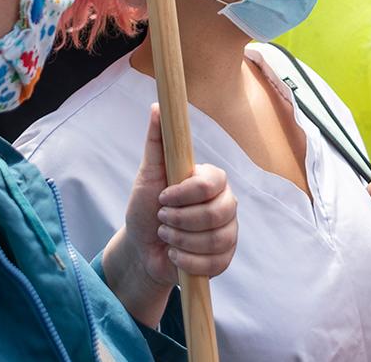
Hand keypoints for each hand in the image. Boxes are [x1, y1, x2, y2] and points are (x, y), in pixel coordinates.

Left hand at [101, 105, 239, 325]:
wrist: (142, 249)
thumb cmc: (146, 208)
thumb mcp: (147, 174)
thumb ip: (156, 142)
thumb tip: (158, 106)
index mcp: (210, 180)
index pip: (212, 182)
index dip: (185, 194)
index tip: (163, 197)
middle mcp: (225, 203)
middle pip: (217, 213)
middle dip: (180, 220)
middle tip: (162, 219)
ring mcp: (228, 232)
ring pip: (215, 239)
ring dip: (180, 240)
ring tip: (166, 236)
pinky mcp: (225, 258)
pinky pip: (215, 262)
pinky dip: (187, 260)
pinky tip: (174, 254)